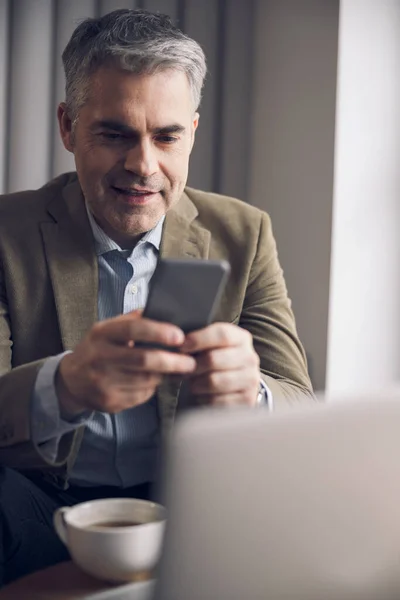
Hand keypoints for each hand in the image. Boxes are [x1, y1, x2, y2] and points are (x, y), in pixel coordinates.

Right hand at [56, 311, 195, 417]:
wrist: (71, 380)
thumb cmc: (98, 349)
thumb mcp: (108, 329)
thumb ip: (133, 320)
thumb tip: (165, 310)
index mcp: (102, 333)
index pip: (132, 329)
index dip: (158, 332)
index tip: (179, 336)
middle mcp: (100, 356)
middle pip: (143, 360)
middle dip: (172, 361)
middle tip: (191, 362)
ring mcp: (103, 381)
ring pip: (145, 380)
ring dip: (166, 376)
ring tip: (179, 370)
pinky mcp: (109, 401)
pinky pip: (141, 395)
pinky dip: (153, 388)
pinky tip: (156, 381)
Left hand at [180, 323, 259, 406]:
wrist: (235, 386)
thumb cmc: (216, 362)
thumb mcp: (211, 346)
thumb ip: (198, 341)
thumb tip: (179, 345)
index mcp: (241, 338)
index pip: (222, 334)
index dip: (199, 339)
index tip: (182, 347)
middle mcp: (250, 357)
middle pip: (213, 359)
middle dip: (193, 365)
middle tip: (183, 369)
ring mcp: (251, 379)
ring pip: (214, 381)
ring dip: (197, 383)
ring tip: (193, 382)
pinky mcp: (247, 400)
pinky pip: (217, 400)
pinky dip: (204, 399)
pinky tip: (203, 394)